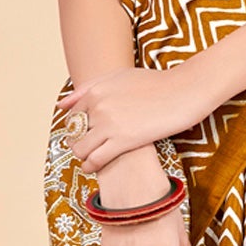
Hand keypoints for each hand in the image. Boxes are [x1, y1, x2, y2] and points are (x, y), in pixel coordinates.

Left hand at [57, 62, 211, 171]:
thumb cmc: (156, 83)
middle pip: (74, 134)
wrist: (184, 90)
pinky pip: (96, 159)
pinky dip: (91, 166)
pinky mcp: (123, 141)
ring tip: (91, 160)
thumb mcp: (119, 77)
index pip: (72, 117)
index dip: (76, 130)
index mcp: (95, 90)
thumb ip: (89, 89)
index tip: (84, 136)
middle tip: (87, 150)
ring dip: (83, 157)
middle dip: (78, 144)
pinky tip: (95, 168)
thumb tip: (62, 106)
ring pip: (81, 149)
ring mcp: (109, 124)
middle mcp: (98, 106)